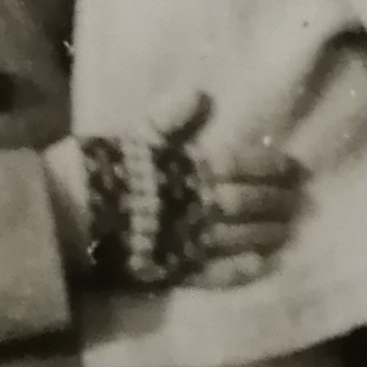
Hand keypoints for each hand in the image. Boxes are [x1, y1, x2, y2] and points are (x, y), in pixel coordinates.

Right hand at [47, 89, 302, 291]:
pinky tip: (260, 267)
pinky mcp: (173, 269)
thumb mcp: (133, 134)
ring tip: (288, 232)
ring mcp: (187, 239)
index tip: (295, 168)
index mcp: (188, 167)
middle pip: (247, 202)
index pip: (241, 164)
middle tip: (301, 202)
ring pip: (238, 237)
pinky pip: (213, 273)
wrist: (65, 214)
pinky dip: (239, 270)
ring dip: (266, 233)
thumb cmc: (98, 169)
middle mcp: (196, 204)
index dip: (270, 166)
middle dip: (276, 201)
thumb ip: (169, 118)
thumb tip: (201, 93)